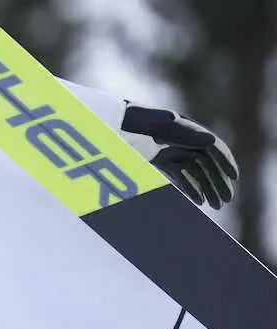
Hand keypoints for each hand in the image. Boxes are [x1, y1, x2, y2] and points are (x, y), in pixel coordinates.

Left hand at [119, 102, 238, 208]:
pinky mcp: (156, 160)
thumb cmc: (122, 122)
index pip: (209, 145)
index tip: (234, 178)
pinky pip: (179, 175)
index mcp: (179, 126)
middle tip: (226, 200)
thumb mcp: (150, 126)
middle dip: (217, 180)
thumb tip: (211, 141)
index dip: (223, 161)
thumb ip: (178, 132)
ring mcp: (166, 149)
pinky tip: (199, 202)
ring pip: (194, 170)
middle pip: (205, 161)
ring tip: (216, 205)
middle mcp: (177, 137)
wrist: (95, 127)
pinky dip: (190, 188)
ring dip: (207, 187)